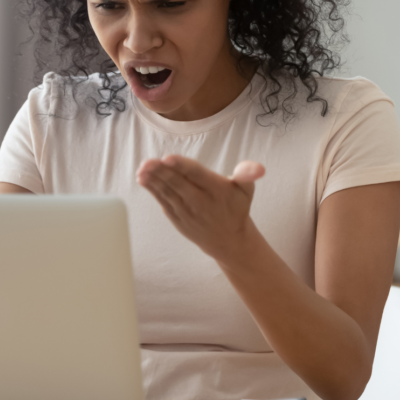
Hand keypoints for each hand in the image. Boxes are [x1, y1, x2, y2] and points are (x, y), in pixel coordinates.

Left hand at [137, 155, 265, 261]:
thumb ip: (247, 175)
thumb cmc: (236, 208)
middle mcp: (200, 202)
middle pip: (178, 184)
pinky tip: (143, 179)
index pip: (197, 175)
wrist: (229, 241)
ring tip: (142, 169)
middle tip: (147, 162)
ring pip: (168, 193)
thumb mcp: (246, 190)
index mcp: (217, 190)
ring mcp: (187, 212)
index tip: (167, 158)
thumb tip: (258, 168)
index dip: (182, 166)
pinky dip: (153, 191)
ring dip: (153, 181)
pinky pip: (163, 202)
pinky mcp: (178, 219)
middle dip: (161, 173)